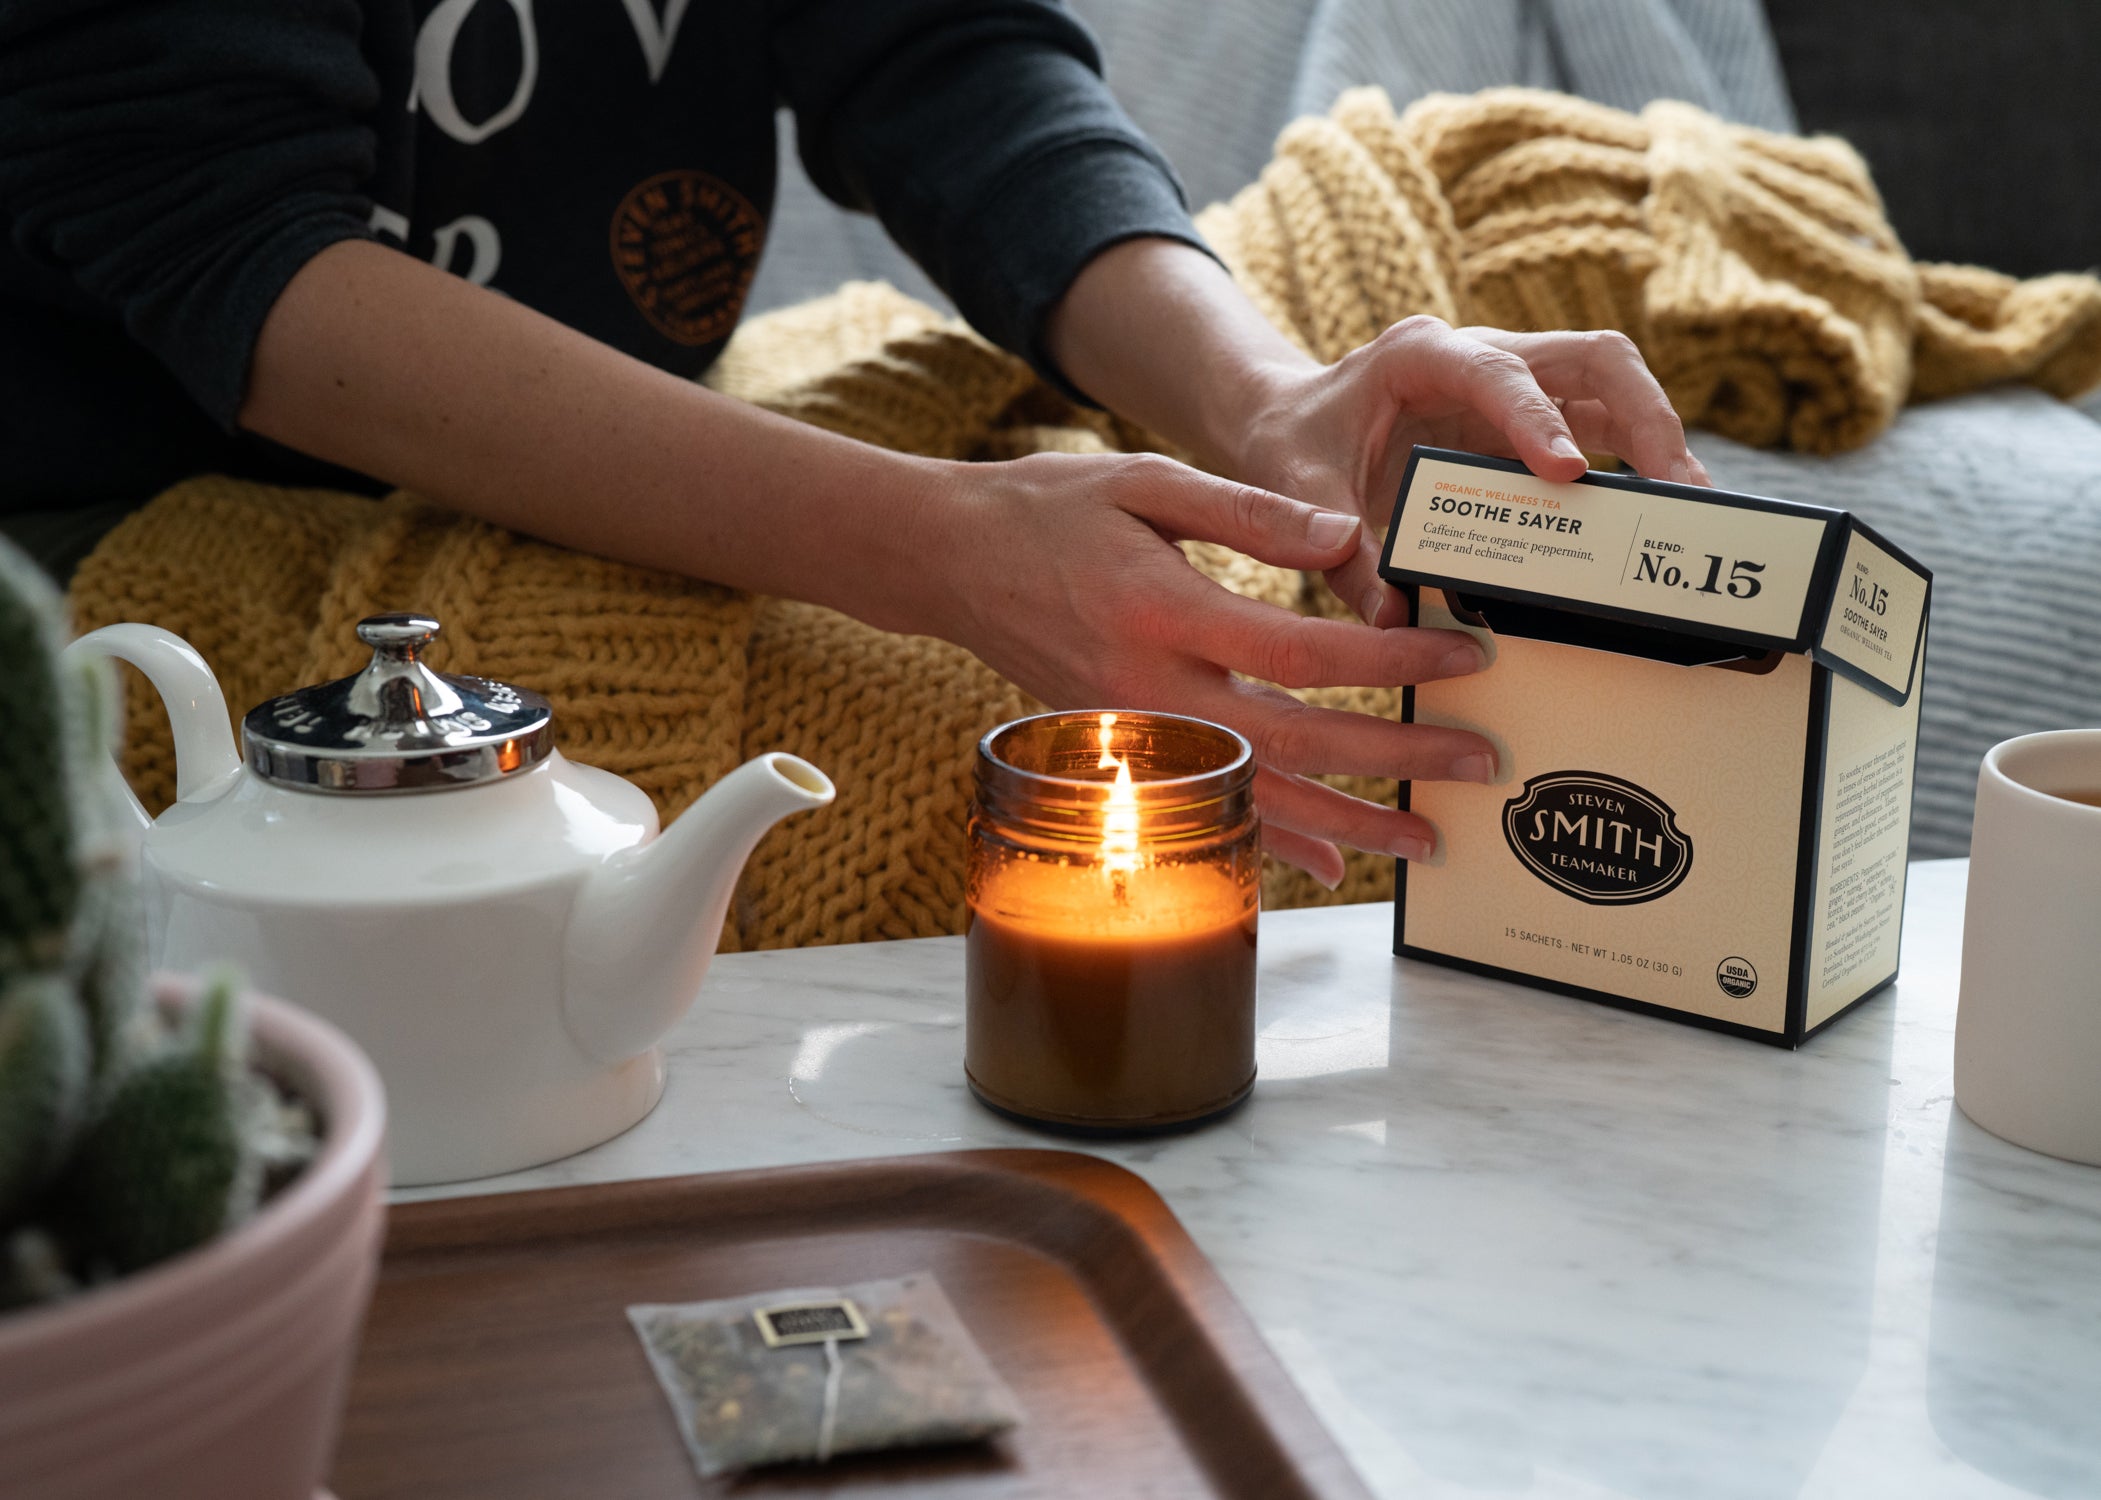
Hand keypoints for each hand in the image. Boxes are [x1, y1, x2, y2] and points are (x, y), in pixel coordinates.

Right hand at [929, 451, 1496, 884]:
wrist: (952, 563)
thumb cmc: (1050, 510)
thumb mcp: (1146, 480)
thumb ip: (1248, 512)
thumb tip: (1347, 539)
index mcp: (1165, 611)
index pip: (1300, 653)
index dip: (1388, 661)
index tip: (1462, 658)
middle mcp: (1151, 688)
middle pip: (1294, 743)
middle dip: (1394, 759)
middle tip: (1478, 763)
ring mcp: (1135, 732)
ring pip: (1256, 796)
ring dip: (1347, 825)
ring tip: (1425, 839)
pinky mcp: (1124, 752)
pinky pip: (1208, 806)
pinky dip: (1269, 840)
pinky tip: (1326, 862)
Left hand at [1232, 316, 1711, 626]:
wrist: (1289, 418)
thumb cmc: (1295, 439)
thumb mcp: (1299, 487)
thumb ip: (1340, 551)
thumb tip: (1391, 615)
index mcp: (1422, 354)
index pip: (1496, 371)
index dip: (1537, 418)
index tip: (1569, 472)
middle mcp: (1482, 353)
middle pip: (1591, 358)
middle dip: (1644, 416)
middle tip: (1678, 489)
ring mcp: (1515, 382)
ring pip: (1611, 387)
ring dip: (1657, 439)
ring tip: (1689, 506)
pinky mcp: (1532, 418)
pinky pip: (1599, 428)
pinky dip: (1633, 465)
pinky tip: (1652, 515)